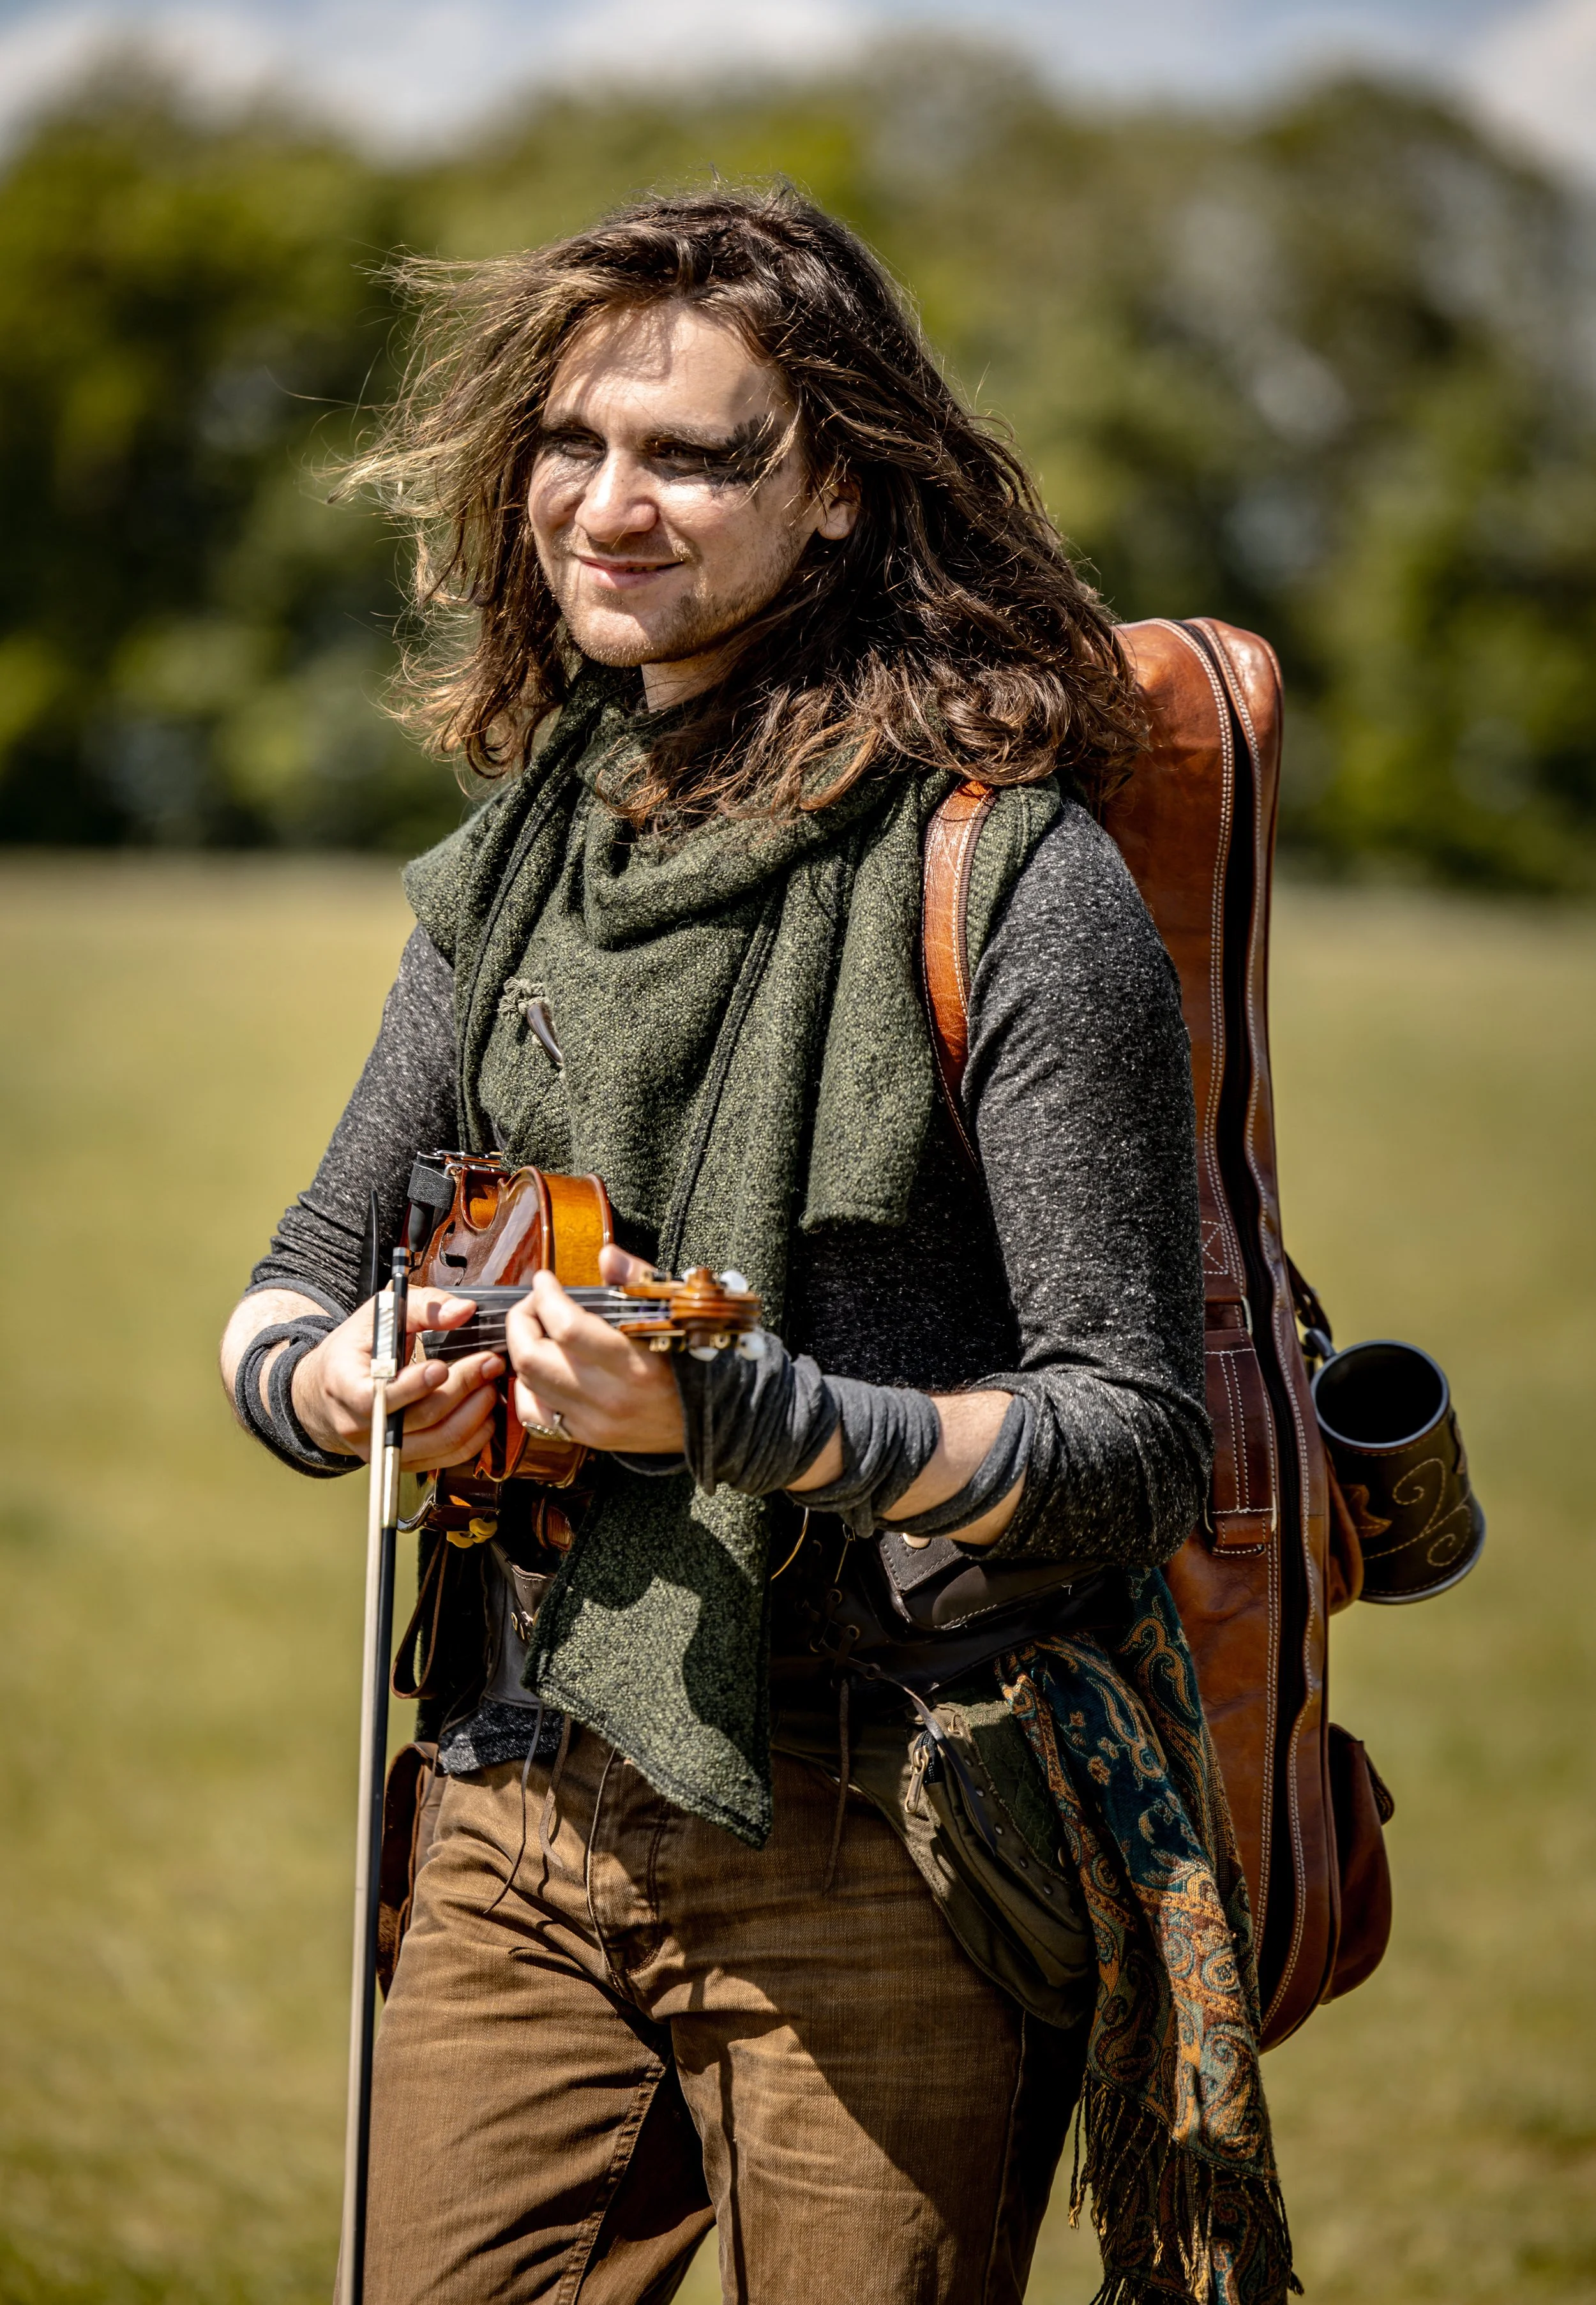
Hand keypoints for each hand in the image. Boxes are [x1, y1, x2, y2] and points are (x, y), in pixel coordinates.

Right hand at [291, 1290, 503, 1469]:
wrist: (330, 1390)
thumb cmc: (358, 1347)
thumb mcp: (380, 1315)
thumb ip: (422, 1307)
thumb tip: (463, 1310)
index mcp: (343, 1385)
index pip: (376, 1397)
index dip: (412, 1386)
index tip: (443, 1366)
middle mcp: (358, 1425)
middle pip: (420, 1417)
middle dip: (462, 1388)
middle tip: (489, 1364)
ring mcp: (381, 1449)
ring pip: (439, 1442)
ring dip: (475, 1413)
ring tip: (490, 1385)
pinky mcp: (402, 1461)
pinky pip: (446, 1458)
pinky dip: (473, 1436)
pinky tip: (484, 1412)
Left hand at [503, 1245, 686, 1455]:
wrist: (712, 1419)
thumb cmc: (691, 1359)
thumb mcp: (674, 1312)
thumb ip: (639, 1280)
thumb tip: (605, 1257)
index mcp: (634, 1362)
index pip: (567, 1328)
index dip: (545, 1297)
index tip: (545, 1280)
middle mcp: (609, 1396)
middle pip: (534, 1358)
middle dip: (521, 1321)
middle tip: (533, 1303)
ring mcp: (594, 1421)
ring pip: (528, 1383)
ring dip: (521, 1349)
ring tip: (536, 1329)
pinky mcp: (587, 1437)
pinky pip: (533, 1413)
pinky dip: (526, 1387)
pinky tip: (541, 1368)